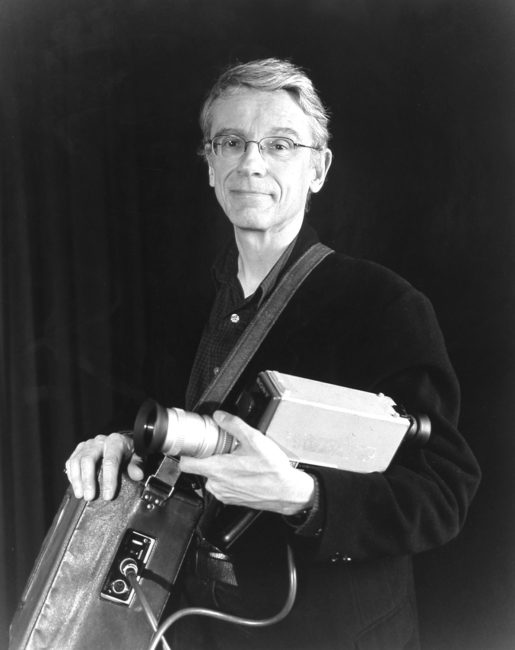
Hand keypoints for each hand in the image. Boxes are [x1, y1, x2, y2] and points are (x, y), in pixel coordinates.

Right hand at [65, 432, 143, 500]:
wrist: (120, 443)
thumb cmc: (128, 452)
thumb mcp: (137, 457)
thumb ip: (137, 465)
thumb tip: (138, 475)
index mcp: (115, 442)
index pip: (110, 460)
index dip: (109, 479)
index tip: (108, 495)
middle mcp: (99, 441)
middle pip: (89, 459)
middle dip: (88, 480)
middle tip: (90, 497)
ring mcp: (88, 445)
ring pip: (77, 460)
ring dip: (77, 480)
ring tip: (81, 495)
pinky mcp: (79, 449)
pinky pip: (71, 462)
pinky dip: (72, 475)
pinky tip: (76, 486)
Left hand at [179, 411, 314, 515]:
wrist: (287, 491)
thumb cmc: (273, 470)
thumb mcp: (254, 439)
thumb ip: (233, 425)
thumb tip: (219, 416)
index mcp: (217, 469)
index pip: (185, 464)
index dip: (187, 452)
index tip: (194, 445)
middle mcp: (217, 485)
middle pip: (200, 468)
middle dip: (210, 457)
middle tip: (225, 449)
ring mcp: (223, 494)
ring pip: (212, 477)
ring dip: (220, 468)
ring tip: (238, 461)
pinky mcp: (231, 500)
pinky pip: (222, 486)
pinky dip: (229, 478)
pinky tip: (244, 472)